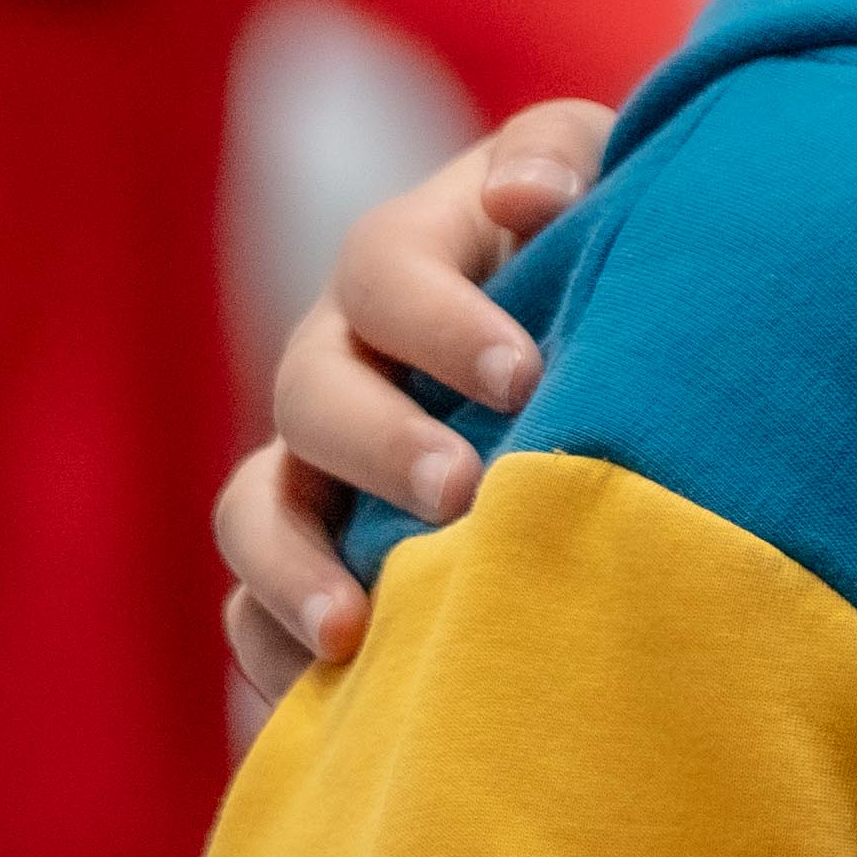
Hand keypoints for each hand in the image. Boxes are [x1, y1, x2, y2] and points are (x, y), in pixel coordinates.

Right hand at [210, 100, 611, 704]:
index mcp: (398, 260)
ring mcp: (311, 465)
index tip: (525, 376)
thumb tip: (525, 197)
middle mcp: (337, 360)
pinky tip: (338, 696)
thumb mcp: (599, 171)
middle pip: (311, 395)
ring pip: (255, 510)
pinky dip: (275, 652)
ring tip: (355, 628)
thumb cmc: (603, 243)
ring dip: (292, 568)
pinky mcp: (311, 555)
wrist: (605, 341)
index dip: (439, 322)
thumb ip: (558, 159)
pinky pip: (251, 612)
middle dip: (380, 445)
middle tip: (462, 491)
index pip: (381, 271)